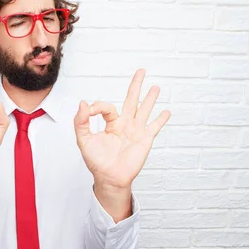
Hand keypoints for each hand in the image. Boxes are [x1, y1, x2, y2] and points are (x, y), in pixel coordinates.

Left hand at [74, 69, 170, 188]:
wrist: (109, 178)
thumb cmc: (96, 161)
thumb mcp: (84, 140)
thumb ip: (81, 122)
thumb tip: (82, 103)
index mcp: (111, 124)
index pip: (107, 107)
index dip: (97, 106)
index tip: (90, 111)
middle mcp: (125, 125)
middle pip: (132, 100)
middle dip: (136, 85)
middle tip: (141, 71)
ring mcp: (136, 131)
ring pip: (144, 110)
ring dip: (150, 98)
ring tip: (156, 87)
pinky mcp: (144, 140)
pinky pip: (154, 127)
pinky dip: (161, 119)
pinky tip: (167, 111)